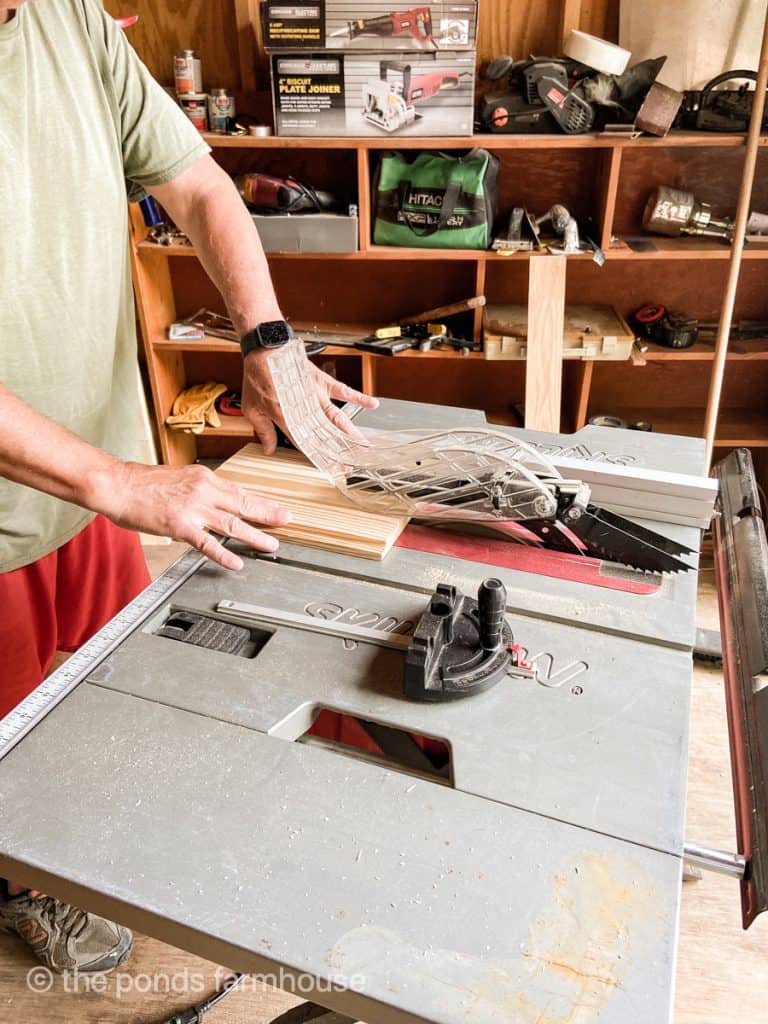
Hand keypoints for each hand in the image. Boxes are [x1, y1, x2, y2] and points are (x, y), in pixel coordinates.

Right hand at [96, 462, 291, 570]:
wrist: (116, 484)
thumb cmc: (141, 483)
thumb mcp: (178, 479)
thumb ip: (198, 491)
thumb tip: (213, 503)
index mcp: (204, 478)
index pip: (239, 491)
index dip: (260, 501)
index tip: (277, 508)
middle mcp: (203, 490)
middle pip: (243, 504)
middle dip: (268, 514)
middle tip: (288, 521)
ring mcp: (193, 508)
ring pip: (232, 524)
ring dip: (255, 536)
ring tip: (272, 545)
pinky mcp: (180, 525)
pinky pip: (207, 543)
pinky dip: (223, 554)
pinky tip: (236, 563)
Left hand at [241, 348, 378, 454]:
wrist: (265, 350)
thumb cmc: (257, 377)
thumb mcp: (252, 408)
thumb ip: (263, 431)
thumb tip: (269, 449)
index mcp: (286, 418)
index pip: (306, 443)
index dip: (319, 458)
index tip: (331, 469)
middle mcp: (305, 409)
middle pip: (326, 435)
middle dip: (339, 452)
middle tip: (350, 465)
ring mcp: (316, 395)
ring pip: (337, 418)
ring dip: (351, 433)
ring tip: (363, 446)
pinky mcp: (322, 382)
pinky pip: (343, 391)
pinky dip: (359, 397)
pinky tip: (373, 405)